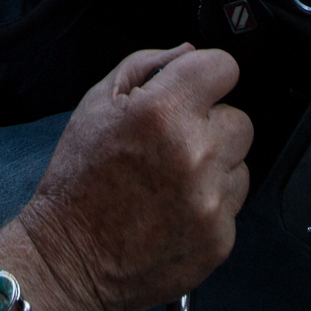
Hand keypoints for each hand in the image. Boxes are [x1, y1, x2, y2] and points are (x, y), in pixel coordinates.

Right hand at [11, 44, 252, 310]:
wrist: (70, 258)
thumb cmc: (78, 180)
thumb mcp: (96, 103)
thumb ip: (146, 64)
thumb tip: (189, 52)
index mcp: (162, 112)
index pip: (224, 67)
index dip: (205, 76)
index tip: (194, 90)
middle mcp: (195, 154)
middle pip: (238, 118)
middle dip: (210, 124)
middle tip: (172, 143)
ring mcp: (211, 201)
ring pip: (240, 162)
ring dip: (215, 165)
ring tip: (171, 179)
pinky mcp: (220, 239)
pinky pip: (233, 204)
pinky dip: (211, 204)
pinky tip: (174, 209)